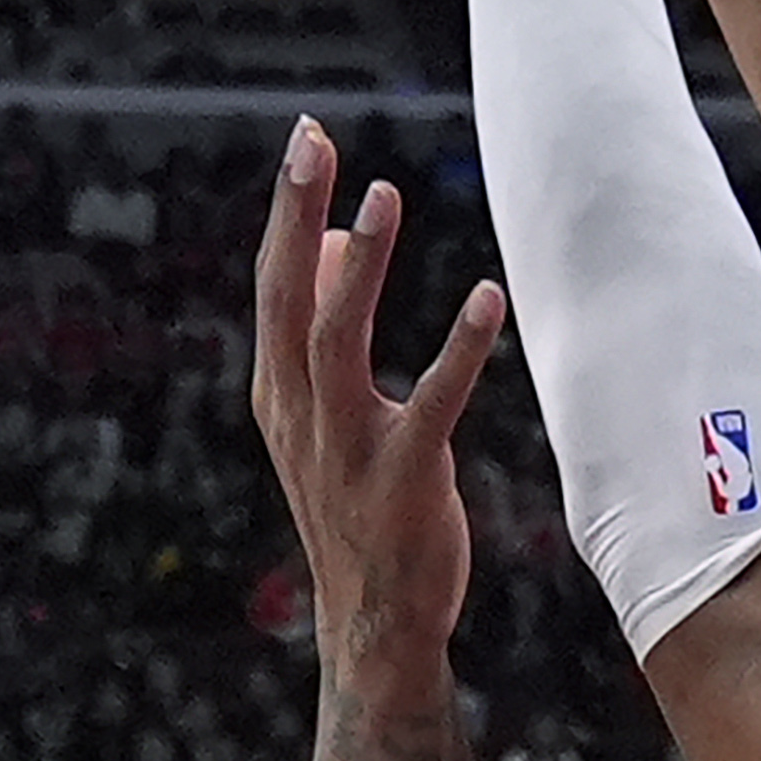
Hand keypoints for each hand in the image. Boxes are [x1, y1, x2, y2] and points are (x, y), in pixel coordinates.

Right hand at [252, 117, 509, 680]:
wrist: (372, 623)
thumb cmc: (357, 508)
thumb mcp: (323, 419)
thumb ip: (319, 336)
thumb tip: (323, 245)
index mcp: (280, 394)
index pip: (274, 286)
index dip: (287, 212)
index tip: (306, 137)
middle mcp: (301, 413)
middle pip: (287, 297)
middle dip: (296, 215)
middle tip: (314, 141)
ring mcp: (346, 448)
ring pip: (338, 341)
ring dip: (358, 268)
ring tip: (381, 197)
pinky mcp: (402, 478)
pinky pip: (431, 403)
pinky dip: (458, 348)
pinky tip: (486, 298)